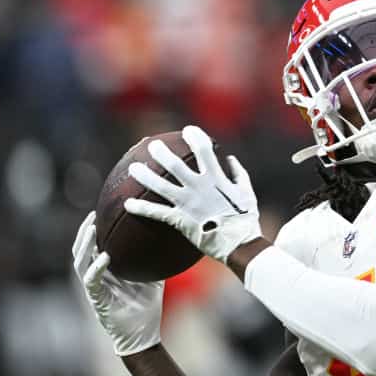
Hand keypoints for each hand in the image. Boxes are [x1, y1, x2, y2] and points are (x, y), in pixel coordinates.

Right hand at [72, 211, 163, 355]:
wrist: (143, 334)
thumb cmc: (146, 306)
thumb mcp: (153, 278)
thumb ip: (155, 261)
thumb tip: (170, 242)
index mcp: (107, 271)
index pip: (95, 246)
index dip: (94, 230)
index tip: (101, 212)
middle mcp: (97, 277)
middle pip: (82, 249)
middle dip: (84, 231)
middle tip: (92, 215)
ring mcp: (94, 288)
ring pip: (80, 262)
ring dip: (85, 245)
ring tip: (92, 229)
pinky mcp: (96, 299)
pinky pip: (91, 281)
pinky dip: (96, 268)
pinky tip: (104, 257)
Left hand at [125, 125, 262, 262]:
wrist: (240, 245)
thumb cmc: (246, 221)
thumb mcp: (248, 194)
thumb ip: (239, 174)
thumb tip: (231, 159)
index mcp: (216, 178)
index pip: (204, 150)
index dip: (195, 137)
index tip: (188, 130)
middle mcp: (199, 187)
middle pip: (174, 164)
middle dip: (161, 152)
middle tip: (152, 146)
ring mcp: (188, 203)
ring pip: (161, 185)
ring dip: (145, 176)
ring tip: (133, 168)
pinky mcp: (181, 220)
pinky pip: (157, 212)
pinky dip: (142, 208)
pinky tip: (127, 204)